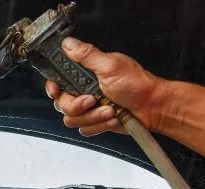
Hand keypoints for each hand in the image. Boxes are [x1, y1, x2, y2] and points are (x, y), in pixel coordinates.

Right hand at [45, 37, 169, 135]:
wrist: (152, 107)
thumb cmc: (136, 84)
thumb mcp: (110, 65)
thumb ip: (86, 55)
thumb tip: (68, 43)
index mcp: (84, 75)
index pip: (57, 82)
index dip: (53, 88)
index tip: (57, 91)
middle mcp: (84, 91)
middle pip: (61, 105)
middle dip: (77, 106)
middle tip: (93, 100)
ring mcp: (89, 108)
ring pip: (72, 120)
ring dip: (93, 116)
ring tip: (110, 109)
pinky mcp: (95, 122)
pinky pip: (84, 130)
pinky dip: (99, 125)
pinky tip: (112, 117)